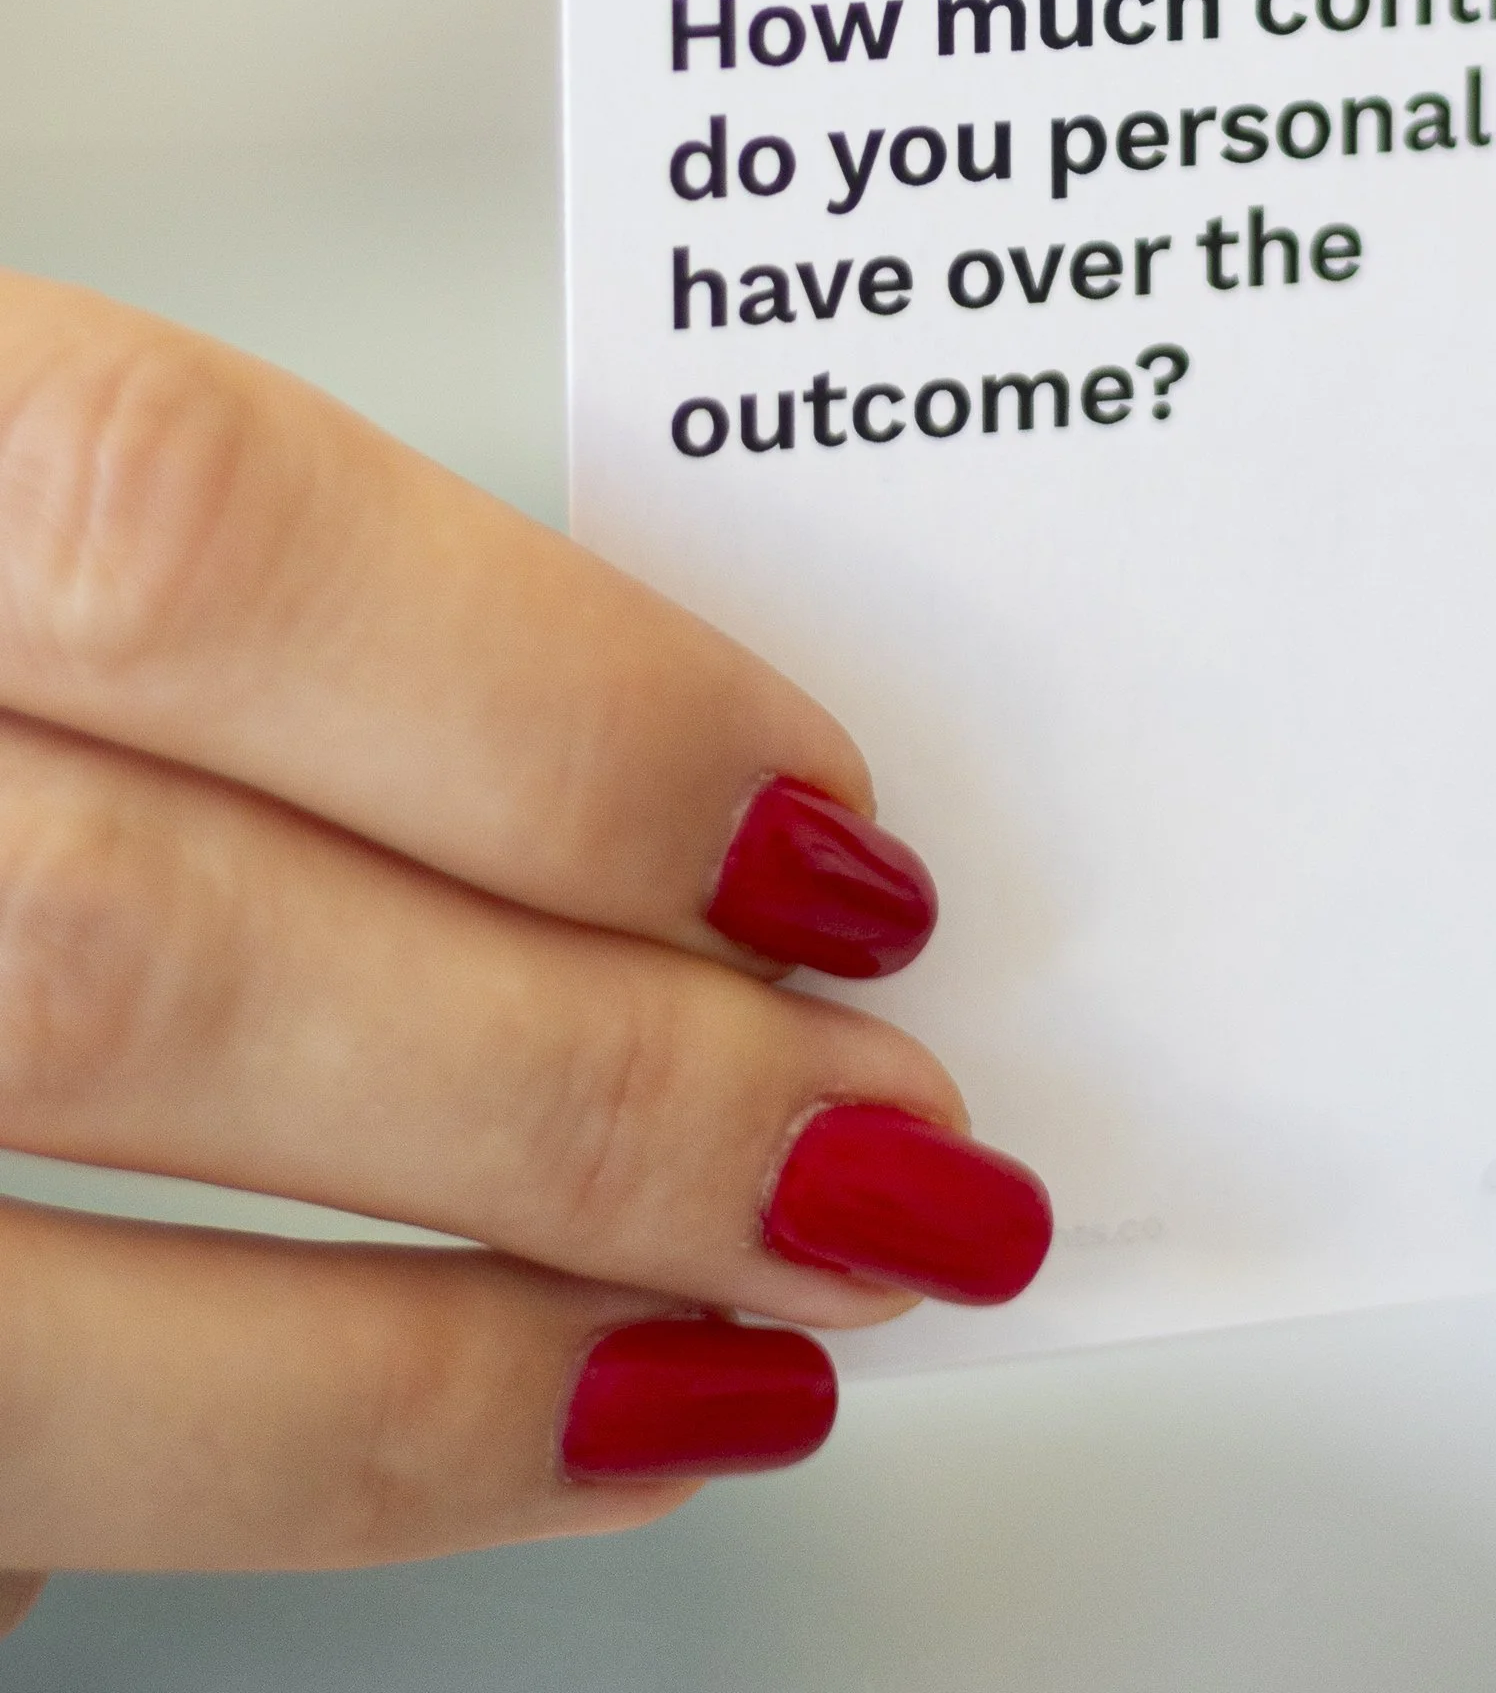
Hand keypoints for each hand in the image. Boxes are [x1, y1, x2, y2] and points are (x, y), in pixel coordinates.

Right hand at [0, 275, 1048, 1630]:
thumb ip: (177, 588)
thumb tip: (646, 804)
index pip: (175, 529)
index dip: (541, 697)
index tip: (822, 833)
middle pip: (139, 955)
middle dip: (576, 1081)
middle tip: (884, 1142)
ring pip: (11, 1311)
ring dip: (446, 1369)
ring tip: (747, 1353)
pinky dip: (231, 1491)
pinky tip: (470, 1455)